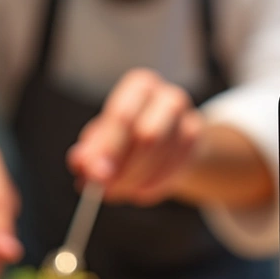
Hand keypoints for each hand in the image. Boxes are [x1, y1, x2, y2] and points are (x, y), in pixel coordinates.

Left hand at [66, 69, 203, 205]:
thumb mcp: (104, 139)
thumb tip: (81, 164)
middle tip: (105, 192)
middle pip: (148, 136)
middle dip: (124, 168)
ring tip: (119, 192)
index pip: (123, 116)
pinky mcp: (198, 145)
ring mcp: (189, 119)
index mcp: (140, 86)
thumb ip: (91, 151)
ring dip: (136, 181)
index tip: (95, 176)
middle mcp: (168, 97)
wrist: (171, 140)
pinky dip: (153, 186)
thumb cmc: (129, 136)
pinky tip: (139, 192)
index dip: (108, 148)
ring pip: (163, 156)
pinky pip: (176, 170)